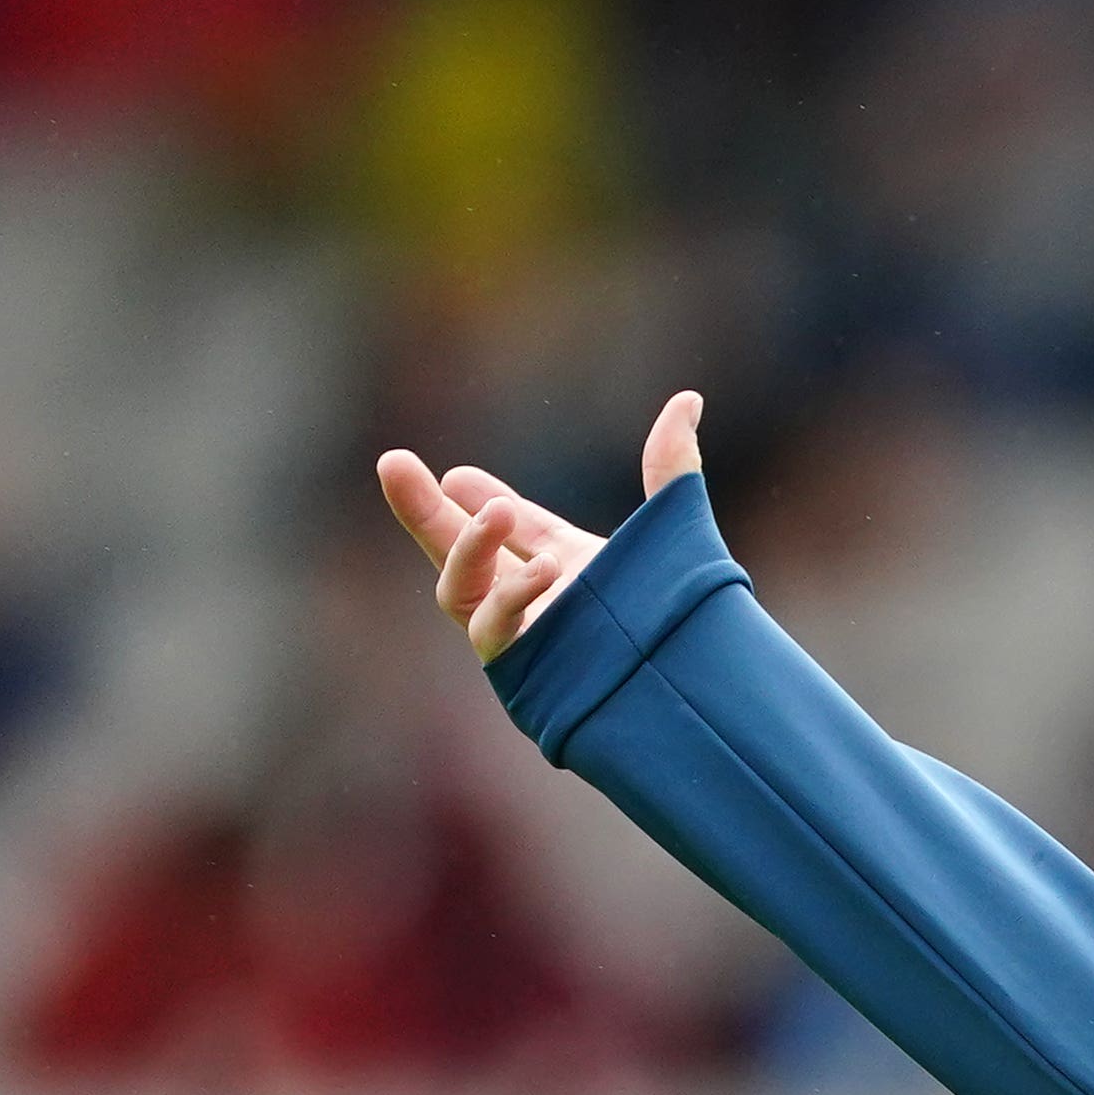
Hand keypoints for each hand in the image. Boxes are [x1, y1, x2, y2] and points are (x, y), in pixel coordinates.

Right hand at [374, 390, 705, 661]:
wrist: (700, 695)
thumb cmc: (685, 620)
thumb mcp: (674, 533)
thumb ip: (670, 468)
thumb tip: (688, 398)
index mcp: (566, 569)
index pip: (509, 530)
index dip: (481, 501)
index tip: (456, 474)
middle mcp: (538, 603)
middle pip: (460, 554)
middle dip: (423, 511)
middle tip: (393, 464)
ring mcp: (528, 638)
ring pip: (461, 591)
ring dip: (465, 546)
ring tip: (489, 506)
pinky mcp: (528, 672)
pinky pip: (494, 633)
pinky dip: (510, 599)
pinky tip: (540, 570)